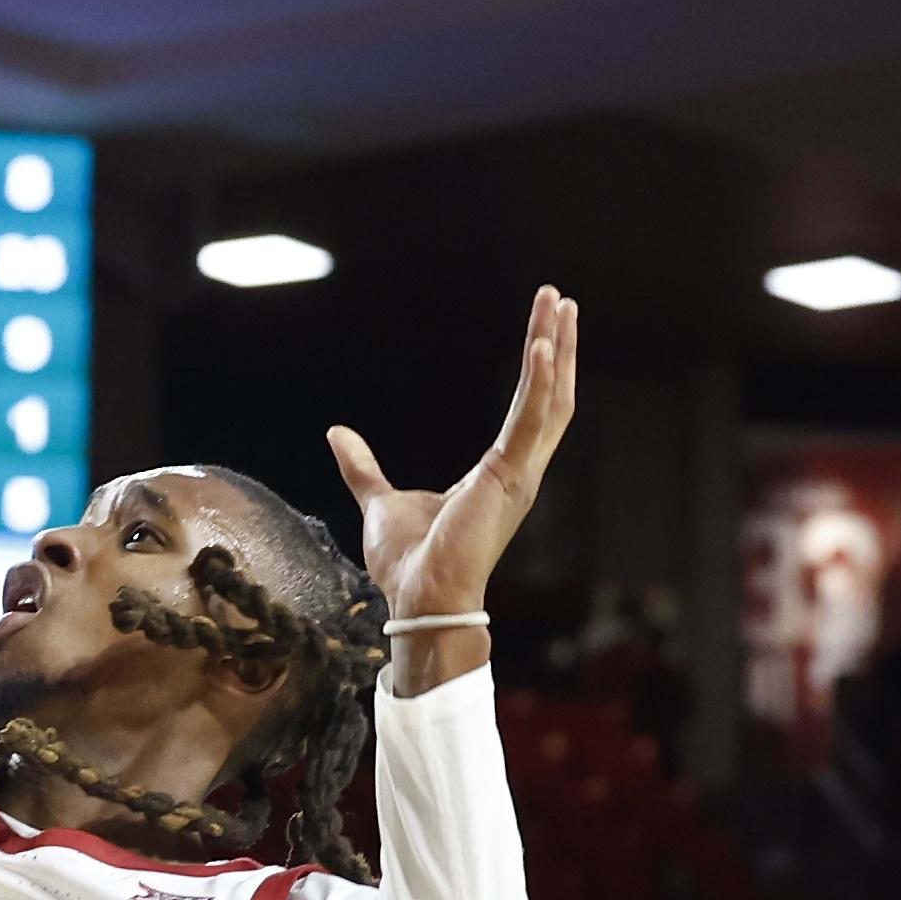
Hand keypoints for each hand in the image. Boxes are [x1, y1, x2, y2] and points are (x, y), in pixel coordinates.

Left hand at [328, 285, 578, 633]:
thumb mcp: (380, 501)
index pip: (529, 410)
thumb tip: (337, 435)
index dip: (541, 370)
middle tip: (563, 301)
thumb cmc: (409, 562)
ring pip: (550, 402)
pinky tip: (544, 348)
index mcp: (497, 475)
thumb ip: (363, 467)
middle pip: (551, 397)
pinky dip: (540, 384)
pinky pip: (530, 422)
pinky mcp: (508, 479)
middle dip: (559, 346)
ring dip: (557, 351)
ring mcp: (519, 476)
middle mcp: (518, 471)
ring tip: (561, 306)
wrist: (417, 598)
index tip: (546, 329)